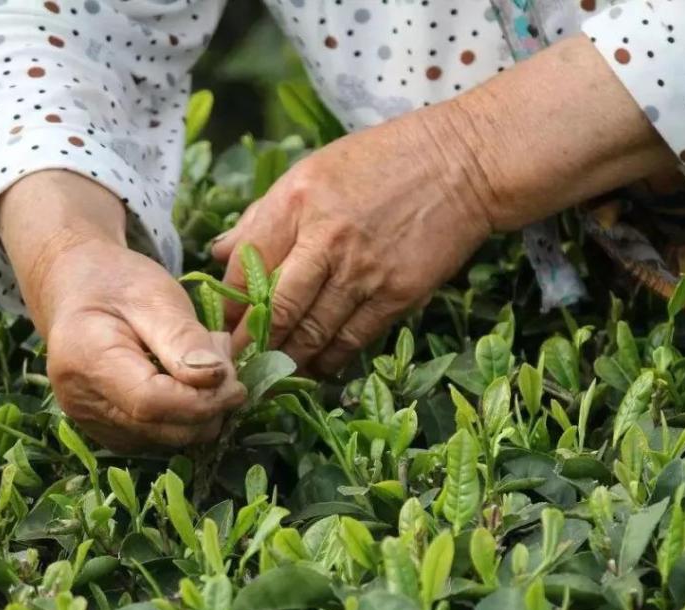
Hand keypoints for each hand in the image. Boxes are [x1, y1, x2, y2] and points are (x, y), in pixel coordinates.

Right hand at [0, 171, 244, 450]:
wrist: (79, 290)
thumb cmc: (118, 284)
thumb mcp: (154, 295)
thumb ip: (184, 337)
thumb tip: (217, 378)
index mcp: (86, 360)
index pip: (152, 403)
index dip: (202, 400)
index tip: (235, 382)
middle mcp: (81, 402)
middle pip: (161, 429)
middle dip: (208, 406)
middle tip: (226, 363)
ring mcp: (92, 423)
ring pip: (166, 441)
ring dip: (201, 412)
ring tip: (205, 363)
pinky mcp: (109, 433)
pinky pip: (160, 438)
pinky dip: (185, 417)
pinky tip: (188, 381)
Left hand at [213, 36, 674, 374]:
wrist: (464, 164)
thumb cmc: (384, 161)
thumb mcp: (314, 170)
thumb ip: (265, 215)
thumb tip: (220, 254)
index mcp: (297, 202)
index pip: (244, 267)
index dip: (228, 305)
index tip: (220, 325)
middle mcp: (325, 239)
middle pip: (273, 311)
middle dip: (250, 345)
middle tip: (236, 365)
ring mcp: (364, 271)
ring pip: (311, 333)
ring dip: (287, 360)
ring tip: (272, 372)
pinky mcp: (397, 295)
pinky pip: (352, 340)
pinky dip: (329, 360)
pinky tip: (317, 367)